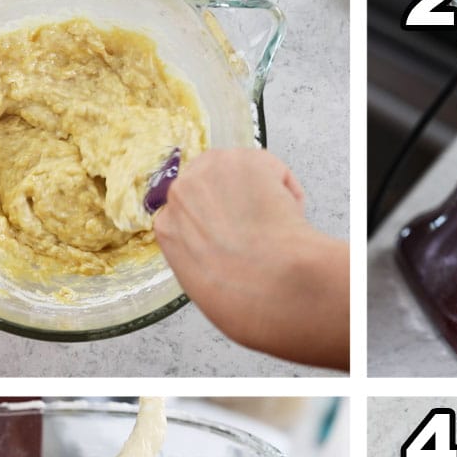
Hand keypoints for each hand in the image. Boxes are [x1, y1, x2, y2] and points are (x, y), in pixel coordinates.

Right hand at [154, 149, 348, 370]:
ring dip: (262, 195)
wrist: (267, 282)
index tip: (235, 232)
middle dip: (236, 200)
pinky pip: (275, 171)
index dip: (217, 218)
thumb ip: (201, 259)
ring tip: (276, 227)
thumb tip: (223, 257)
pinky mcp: (246, 159)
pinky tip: (288, 219)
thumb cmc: (238, 297)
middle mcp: (182, 191)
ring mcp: (212, 169)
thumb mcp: (201, 286)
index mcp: (167, 227)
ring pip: (244, 173)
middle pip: (213, 183)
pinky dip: (289, 192)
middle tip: (261, 226)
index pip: (189, 210)